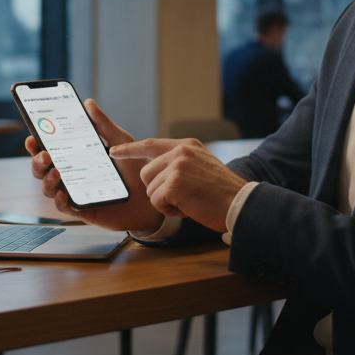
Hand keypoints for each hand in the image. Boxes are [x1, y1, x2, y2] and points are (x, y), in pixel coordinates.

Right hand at [28, 99, 164, 232]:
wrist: (150, 194)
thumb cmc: (133, 168)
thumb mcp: (119, 142)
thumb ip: (103, 125)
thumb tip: (88, 103)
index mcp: (74, 157)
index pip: (48, 150)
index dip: (36, 145)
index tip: (31, 138)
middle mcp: (70, 175)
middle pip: (42, 170)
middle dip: (37, 163)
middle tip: (44, 155)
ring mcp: (75, 193)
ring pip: (49, 189)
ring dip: (47, 181)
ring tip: (55, 172)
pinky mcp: (83, 210)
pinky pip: (65, 208)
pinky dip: (60, 201)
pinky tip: (63, 194)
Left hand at [110, 138, 247, 233]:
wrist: (240, 203)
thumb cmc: (222, 192)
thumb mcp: (201, 166)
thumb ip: (180, 163)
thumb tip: (155, 170)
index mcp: (186, 145)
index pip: (150, 144)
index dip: (130, 150)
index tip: (113, 152)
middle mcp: (180, 151)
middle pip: (146, 173)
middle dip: (158, 190)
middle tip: (183, 196)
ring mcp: (177, 166)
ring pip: (150, 189)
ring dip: (166, 201)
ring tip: (190, 200)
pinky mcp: (174, 184)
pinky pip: (157, 202)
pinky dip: (170, 210)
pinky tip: (189, 207)